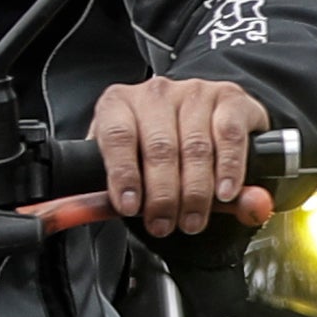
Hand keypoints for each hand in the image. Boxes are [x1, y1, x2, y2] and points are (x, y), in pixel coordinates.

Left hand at [91, 76, 272, 237]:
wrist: (203, 111)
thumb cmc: (161, 145)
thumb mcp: (130, 165)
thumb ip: (118, 192)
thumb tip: (86, 216)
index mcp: (119, 104)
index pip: (118, 137)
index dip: (124, 175)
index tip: (130, 207)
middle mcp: (155, 93)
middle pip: (159, 148)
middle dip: (163, 196)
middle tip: (165, 225)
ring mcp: (194, 92)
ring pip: (195, 147)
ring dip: (196, 192)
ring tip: (193, 219)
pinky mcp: (230, 97)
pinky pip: (228, 136)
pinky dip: (229, 169)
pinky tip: (226, 192)